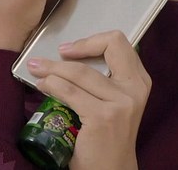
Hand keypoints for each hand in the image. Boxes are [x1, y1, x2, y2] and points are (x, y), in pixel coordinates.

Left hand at [28, 30, 150, 169]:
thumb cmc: (108, 137)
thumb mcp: (116, 102)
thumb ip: (105, 80)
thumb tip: (69, 58)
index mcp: (139, 81)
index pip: (119, 43)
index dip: (93, 40)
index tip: (72, 49)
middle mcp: (135, 89)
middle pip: (107, 47)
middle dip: (79, 45)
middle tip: (57, 52)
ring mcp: (121, 102)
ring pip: (80, 71)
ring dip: (52, 68)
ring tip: (37, 69)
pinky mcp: (103, 116)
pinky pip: (69, 91)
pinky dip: (51, 84)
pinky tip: (42, 85)